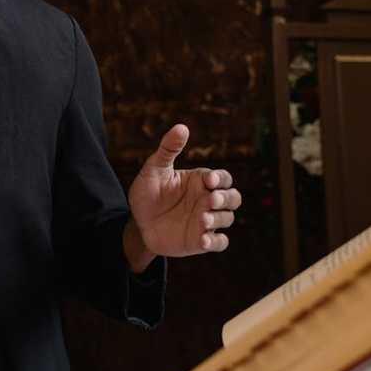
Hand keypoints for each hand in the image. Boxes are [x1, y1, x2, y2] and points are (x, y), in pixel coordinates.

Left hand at [127, 124, 241, 260]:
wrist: (137, 223)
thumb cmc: (147, 193)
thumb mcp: (154, 170)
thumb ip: (168, 149)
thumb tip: (181, 127)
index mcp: (200, 181)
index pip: (223, 177)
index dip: (221, 178)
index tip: (209, 180)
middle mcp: (207, 200)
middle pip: (233, 198)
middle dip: (226, 198)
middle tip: (210, 200)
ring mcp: (206, 221)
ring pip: (227, 218)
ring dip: (218, 219)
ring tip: (202, 220)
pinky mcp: (201, 241)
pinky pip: (219, 243)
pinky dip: (215, 241)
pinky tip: (202, 239)